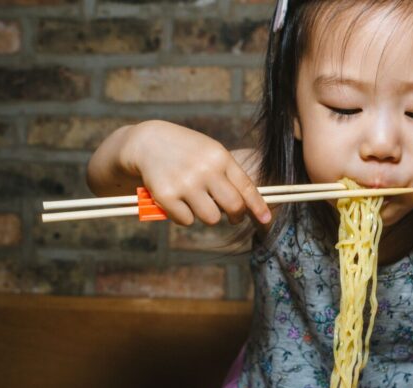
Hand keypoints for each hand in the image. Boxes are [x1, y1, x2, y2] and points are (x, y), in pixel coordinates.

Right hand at [123, 120, 270, 225]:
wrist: (147, 142)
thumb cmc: (186, 150)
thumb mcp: (210, 152)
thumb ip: (227, 174)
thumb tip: (245, 206)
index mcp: (220, 157)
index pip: (246, 187)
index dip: (258, 206)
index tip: (265, 219)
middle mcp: (205, 170)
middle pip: (233, 207)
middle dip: (236, 216)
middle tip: (232, 217)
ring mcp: (185, 183)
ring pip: (212, 218)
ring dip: (207, 215)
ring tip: (197, 202)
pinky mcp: (166, 196)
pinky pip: (187, 221)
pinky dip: (184, 216)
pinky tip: (177, 201)